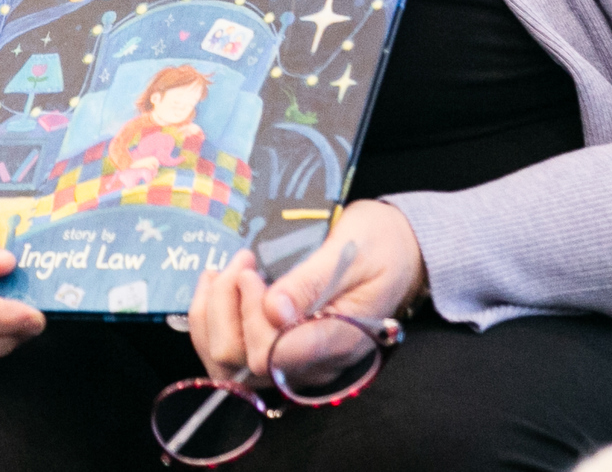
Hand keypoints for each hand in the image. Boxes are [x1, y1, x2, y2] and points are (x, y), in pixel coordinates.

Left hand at [185, 200, 423, 384]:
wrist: (400, 252)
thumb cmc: (381, 246)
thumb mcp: (353, 251)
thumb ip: (312, 282)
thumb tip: (272, 309)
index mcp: (336, 342)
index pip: (271, 355)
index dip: (250, 316)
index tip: (251, 270)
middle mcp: (312, 364)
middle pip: (241, 364)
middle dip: (225, 310)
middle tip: (241, 262)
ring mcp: (294, 361)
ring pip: (227, 365)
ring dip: (212, 316)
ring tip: (223, 271)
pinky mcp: (279, 349)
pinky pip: (232, 354)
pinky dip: (211, 321)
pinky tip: (217, 285)